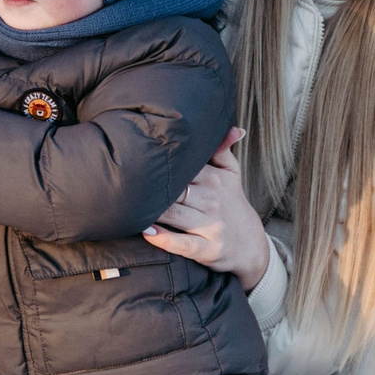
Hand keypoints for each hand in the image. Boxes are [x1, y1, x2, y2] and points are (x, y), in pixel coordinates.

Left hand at [141, 129, 271, 289]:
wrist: (251, 245)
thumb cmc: (231, 204)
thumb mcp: (232, 174)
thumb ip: (222, 149)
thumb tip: (226, 125)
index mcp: (214, 178)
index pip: (182, 167)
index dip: (158, 163)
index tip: (134, 157)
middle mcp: (212, 200)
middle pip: (174, 189)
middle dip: (151, 187)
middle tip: (123, 181)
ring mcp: (211, 226)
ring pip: (174, 214)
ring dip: (151, 210)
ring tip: (127, 204)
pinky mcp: (208, 249)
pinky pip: (183, 244)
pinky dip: (165, 239)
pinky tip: (146, 232)